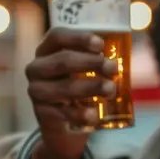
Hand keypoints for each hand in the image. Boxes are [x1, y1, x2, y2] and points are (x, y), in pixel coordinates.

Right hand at [25, 27, 117, 158]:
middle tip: (113, 68)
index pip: (57, 36)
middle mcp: (36, 68)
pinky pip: (63, 113)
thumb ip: (95, 59)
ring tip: (111, 90)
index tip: (101, 45)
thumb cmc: (75, 85)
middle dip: (91, 63)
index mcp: (46, 50)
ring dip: (90, 87)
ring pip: (64, 88)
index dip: (79, 38)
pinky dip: (81, 114)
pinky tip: (94, 115)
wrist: (62, 122)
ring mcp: (36, 91)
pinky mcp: (41, 113)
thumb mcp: (81, 69)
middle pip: (63, 61)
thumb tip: (123, 56)